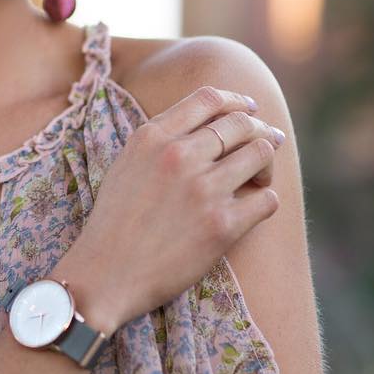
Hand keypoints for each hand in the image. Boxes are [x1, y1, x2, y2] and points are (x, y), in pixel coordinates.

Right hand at [61, 86, 284, 331]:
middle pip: (242, 123)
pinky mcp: (222, 225)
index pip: (209, 97)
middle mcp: (178, 156)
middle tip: (268, 142)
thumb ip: (160, 139)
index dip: (237, 101)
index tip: (249, 110)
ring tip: (260, 177)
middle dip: (260, 131)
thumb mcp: (126, 164)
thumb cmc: (114, 223)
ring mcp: (202, 190)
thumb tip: (208, 123)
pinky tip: (254, 208)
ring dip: (267, 163)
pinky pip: (267, 199)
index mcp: (152, 137)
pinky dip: (265, 200)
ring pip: (261, 153)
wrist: (105, 276)